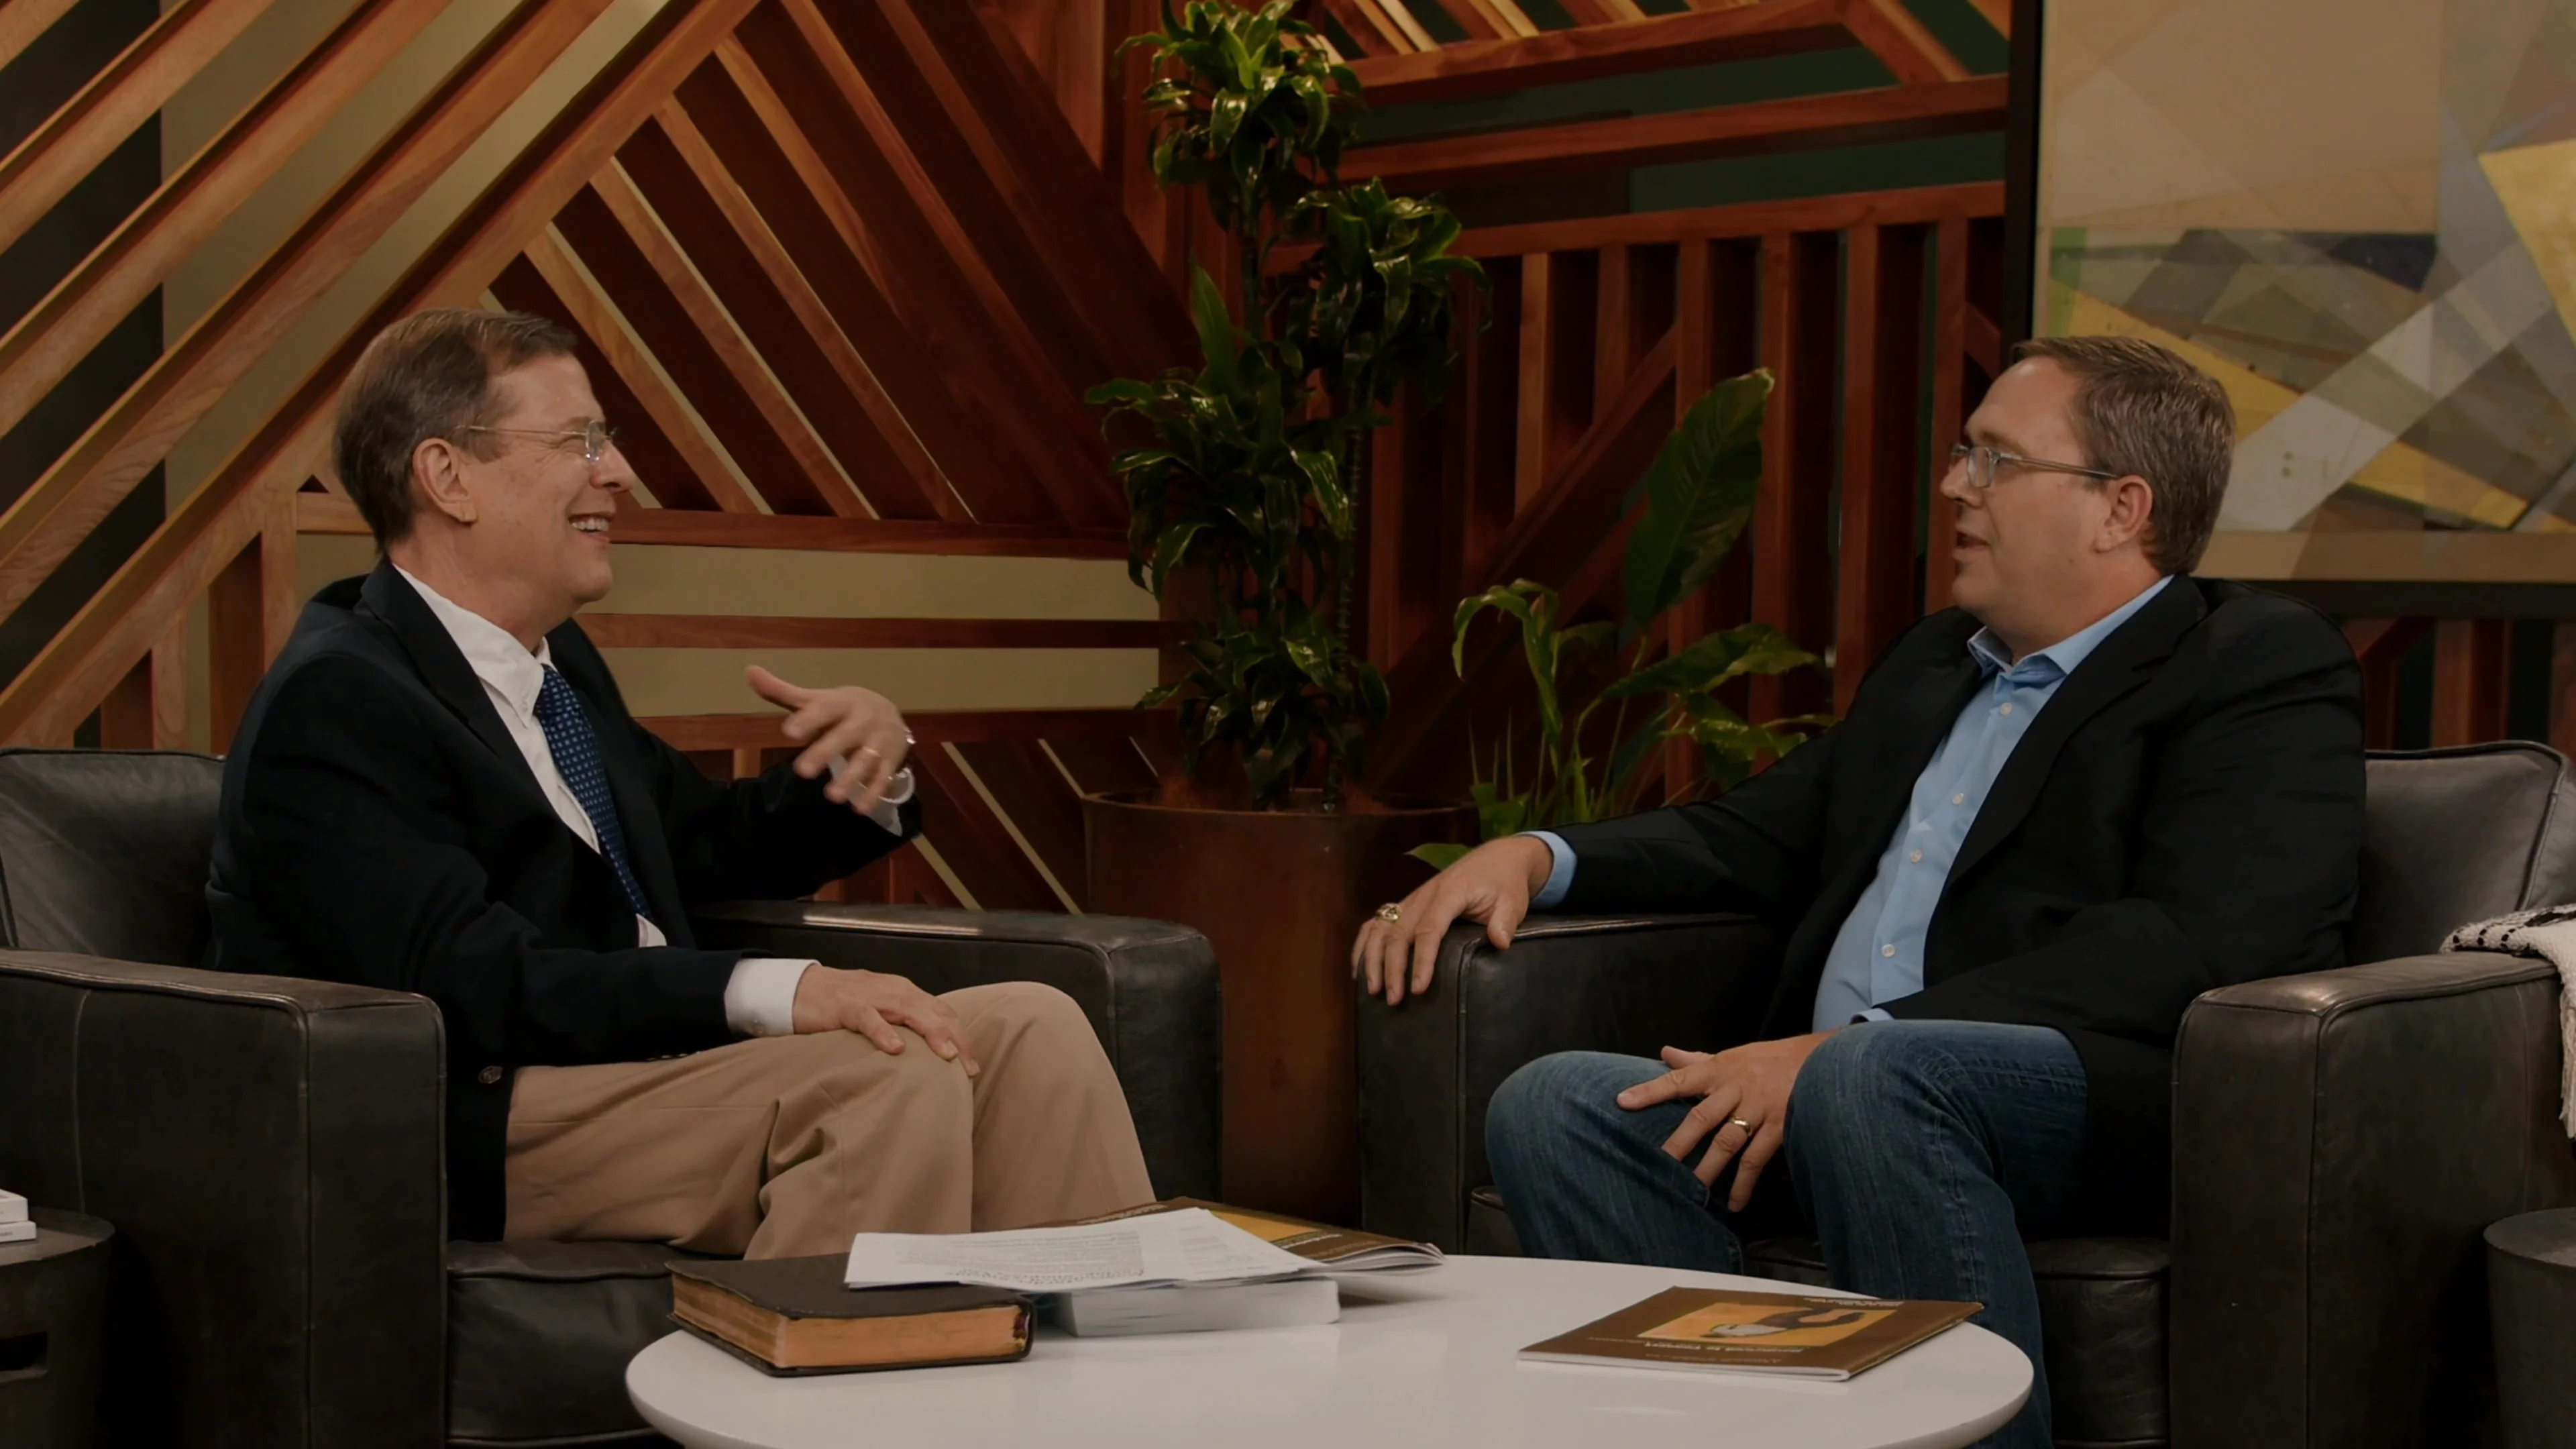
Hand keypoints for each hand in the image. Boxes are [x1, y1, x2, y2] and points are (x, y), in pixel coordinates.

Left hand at [747, 666, 910, 814]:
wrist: (891, 714)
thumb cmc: (842, 709)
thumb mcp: (817, 699)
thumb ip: (782, 691)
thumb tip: (749, 672)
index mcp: (841, 703)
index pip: (824, 709)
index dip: (808, 720)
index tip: (789, 732)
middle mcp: (861, 721)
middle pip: (843, 737)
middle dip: (824, 753)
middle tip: (803, 772)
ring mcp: (878, 741)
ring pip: (865, 760)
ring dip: (850, 778)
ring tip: (832, 797)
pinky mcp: (890, 759)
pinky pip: (882, 777)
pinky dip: (873, 793)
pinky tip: (859, 809)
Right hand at [790, 966, 978, 1074]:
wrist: (800, 988)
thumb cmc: (843, 1004)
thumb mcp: (881, 1011)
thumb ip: (904, 1025)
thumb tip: (930, 1055)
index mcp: (905, 992)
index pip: (942, 1012)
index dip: (961, 1036)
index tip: (973, 1065)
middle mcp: (894, 991)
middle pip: (934, 1011)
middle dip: (955, 1038)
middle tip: (968, 1068)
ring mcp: (870, 997)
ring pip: (909, 1010)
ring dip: (931, 1032)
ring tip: (947, 1056)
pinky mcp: (844, 1006)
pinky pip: (868, 1017)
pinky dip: (883, 1031)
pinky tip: (895, 1049)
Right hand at [1349, 835, 1552, 1006]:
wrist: (1496, 859)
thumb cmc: (1504, 883)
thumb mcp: (1512, 901)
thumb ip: (1505, 921)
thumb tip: (1500, 943)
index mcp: (1449, 893)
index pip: (1429, 930)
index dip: (1422, 960)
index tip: (1418, 988)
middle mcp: (1424, 895)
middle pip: (1398, 932)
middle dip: (1392, 967)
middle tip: (1393, 999)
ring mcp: (1411, 899)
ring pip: (1381, 928)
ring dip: (1373, 958)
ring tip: (1373, 989)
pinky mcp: (1407, 904)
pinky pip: (1377, 922)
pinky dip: (1364, 944)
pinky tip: (1360, 968)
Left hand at [1617, 1032, 1832, 1210]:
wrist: (1822, 1060)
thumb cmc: (1769, 1059)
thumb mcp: (1732, 1055)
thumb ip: (1696, 1060)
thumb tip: (1664, 1052)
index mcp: (1719, 1069)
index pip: (1679, 1079)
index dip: (1650, 1090)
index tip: (1622, 1102)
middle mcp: (1736, 1089)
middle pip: (1701, 1117)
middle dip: (1678, 1142)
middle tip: (1657, 1165)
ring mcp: (1758, 1109)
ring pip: (1727, 1142)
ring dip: (1708, 1168)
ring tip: (1690, 1191)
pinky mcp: (1780, 1127)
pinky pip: (1757, 1159)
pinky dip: (1744, 1182)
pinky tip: (1734, 1202)